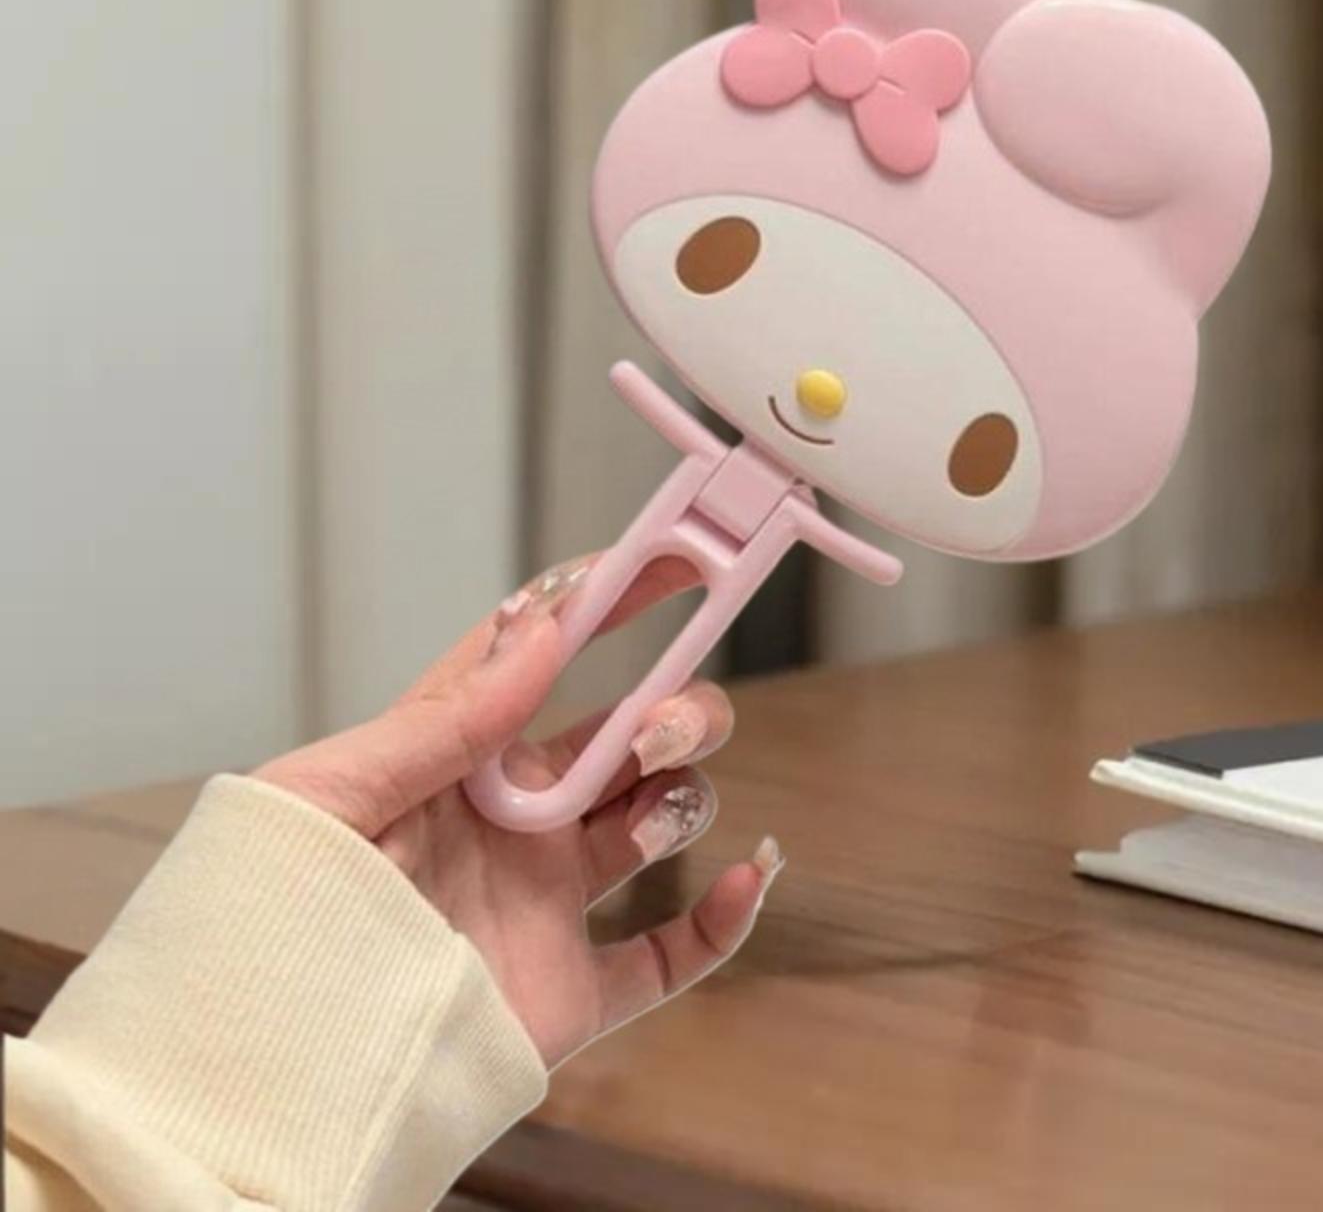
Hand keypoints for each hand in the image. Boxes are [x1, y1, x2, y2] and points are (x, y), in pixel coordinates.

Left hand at [254, 555, 780, 1067]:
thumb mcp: (335, 792)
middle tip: (662, 725)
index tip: (669, 562)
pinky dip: (722, 920)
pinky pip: (668, 954)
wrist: (266, 1074)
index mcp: (455, 762)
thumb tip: (541, 631)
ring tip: (654, 809)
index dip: (605, 605)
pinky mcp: (569, 990)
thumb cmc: (270, 914)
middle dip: (671, 709)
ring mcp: (545, 903)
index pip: (541, 662)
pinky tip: (743, 880)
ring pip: (658, 821)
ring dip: (685, 795)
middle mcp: (512, 822)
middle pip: (626, 738)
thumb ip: (445, 717)